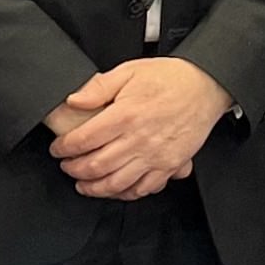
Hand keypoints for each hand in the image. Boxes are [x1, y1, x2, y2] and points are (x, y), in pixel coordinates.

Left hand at [47, 58, 233, 199]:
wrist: (206, 86)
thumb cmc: (171, 78)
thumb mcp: (129, 70)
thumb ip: (98, 87)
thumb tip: (73, 100)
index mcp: (125, 115)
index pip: (84, 140)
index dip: (64, 148)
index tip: (58, 149)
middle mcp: (139, 139)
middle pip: (96, 166)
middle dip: (74, 170)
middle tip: (67, 167)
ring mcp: (155, 156)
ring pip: (117, 183)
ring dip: (95, 188)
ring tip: (83, 184)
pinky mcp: (170, 165)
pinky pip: (144, 189)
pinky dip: (126, 194)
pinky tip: (115, 189)